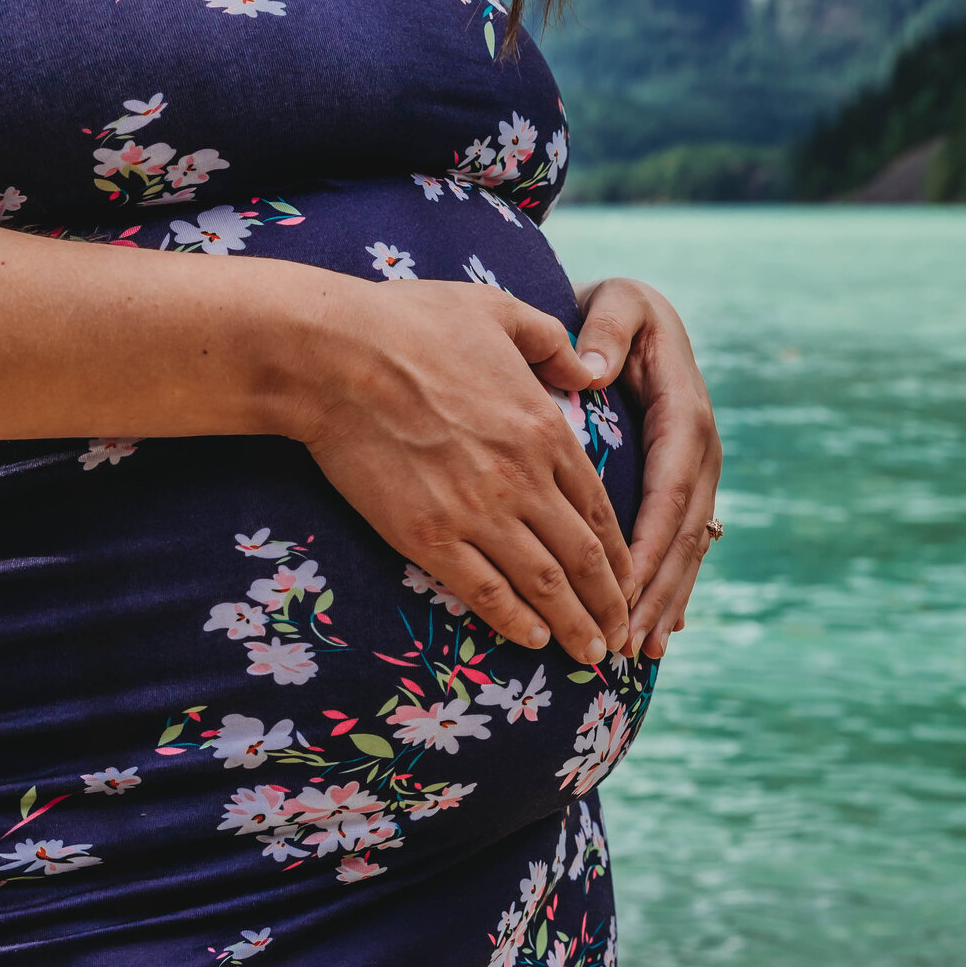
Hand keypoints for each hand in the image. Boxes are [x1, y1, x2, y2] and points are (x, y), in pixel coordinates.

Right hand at [286, 275, 635, 663]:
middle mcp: (522, 478)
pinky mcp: (427, 536)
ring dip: (573, 626)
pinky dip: (514, 621)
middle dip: (608, 604)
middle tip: (621, 638)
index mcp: (544, 428)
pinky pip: (484, 591)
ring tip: (591, 656)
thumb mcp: (497, 310)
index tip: (630, 581)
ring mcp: (476, 512)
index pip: (599, 508)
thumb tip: (586, 365)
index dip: (620, 554)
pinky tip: (533, 640)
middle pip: (582, 557)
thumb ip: (550, 340)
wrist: (335, 356)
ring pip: (543, 584)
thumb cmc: (410, 323)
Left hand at [574, 278, 721, 658]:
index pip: (669, 490)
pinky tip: (661, 628)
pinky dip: (672, 586)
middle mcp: (700, 451)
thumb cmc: (621, 312)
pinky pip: (683, 542)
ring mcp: (696, 473)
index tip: (621, 591)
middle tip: (626, 643)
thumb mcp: (617, 305)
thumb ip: (605, 333)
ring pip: (687, 547)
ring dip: (666, 601)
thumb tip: (588, 372)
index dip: (648, 545)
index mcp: (683, 415)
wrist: (641, 315)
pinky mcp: (684, 485)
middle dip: (656, 590)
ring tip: (642, 653)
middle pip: (682, 533)